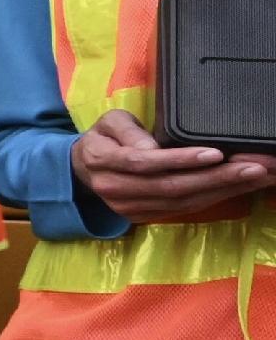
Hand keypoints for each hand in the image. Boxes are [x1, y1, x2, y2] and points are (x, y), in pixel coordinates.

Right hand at [73, 107, 275, 224]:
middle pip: (172, 187)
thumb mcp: (108, 122)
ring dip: (225, 190)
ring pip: (183, 202)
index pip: (145, 162)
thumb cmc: (102, 140)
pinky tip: (241, 188)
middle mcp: (117, 190)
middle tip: (255, 167)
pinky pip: (185, 209)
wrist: (82, 172)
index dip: (181, 160)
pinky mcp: (146, 217)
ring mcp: (131, 208)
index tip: (215, 153)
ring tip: (259, 176)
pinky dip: (216, 198)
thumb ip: (128, 130)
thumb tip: (153, 149)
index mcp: (103, 161)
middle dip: (218, 178)